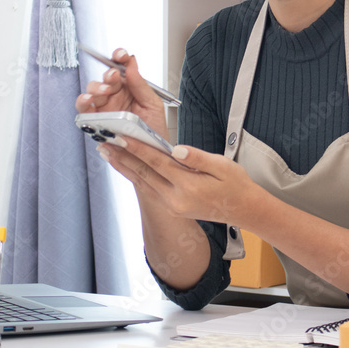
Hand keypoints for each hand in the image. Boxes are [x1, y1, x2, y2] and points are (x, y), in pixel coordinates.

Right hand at [75, 48, 168, 138]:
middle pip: (106, 78)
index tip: (121, 54)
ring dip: (96, 87)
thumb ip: (140, 84)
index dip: (119, 58)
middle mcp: (115, 95)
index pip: (122, 67)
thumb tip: (132, 63)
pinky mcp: (95, 120)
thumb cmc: (154, 130)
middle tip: (114, 76)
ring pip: (93, 90)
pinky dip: (83, 102)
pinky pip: (85, 109)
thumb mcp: (153, 105)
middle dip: (109, 74)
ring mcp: (104, 107)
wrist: (151, 155)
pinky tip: (88, 100)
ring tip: (105, 91)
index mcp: (130, 88)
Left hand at [99, 137, 258, 225]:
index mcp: (188, 186)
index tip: (122, 137)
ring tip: (108, 153)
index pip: (157, 162)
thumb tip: (176, 149)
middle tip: (104, 143)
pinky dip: (136, 176)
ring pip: (143, 182)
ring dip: (124, 167)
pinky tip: (127, 166)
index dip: (138, 148)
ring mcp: (172, 205)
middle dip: (122, 157)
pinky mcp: (172, 207)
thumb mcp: (222, 166)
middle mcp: (176, 199)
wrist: (244, 210)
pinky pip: (149, 188)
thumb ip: (197, 157)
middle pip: (143, 174)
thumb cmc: (236, 185)